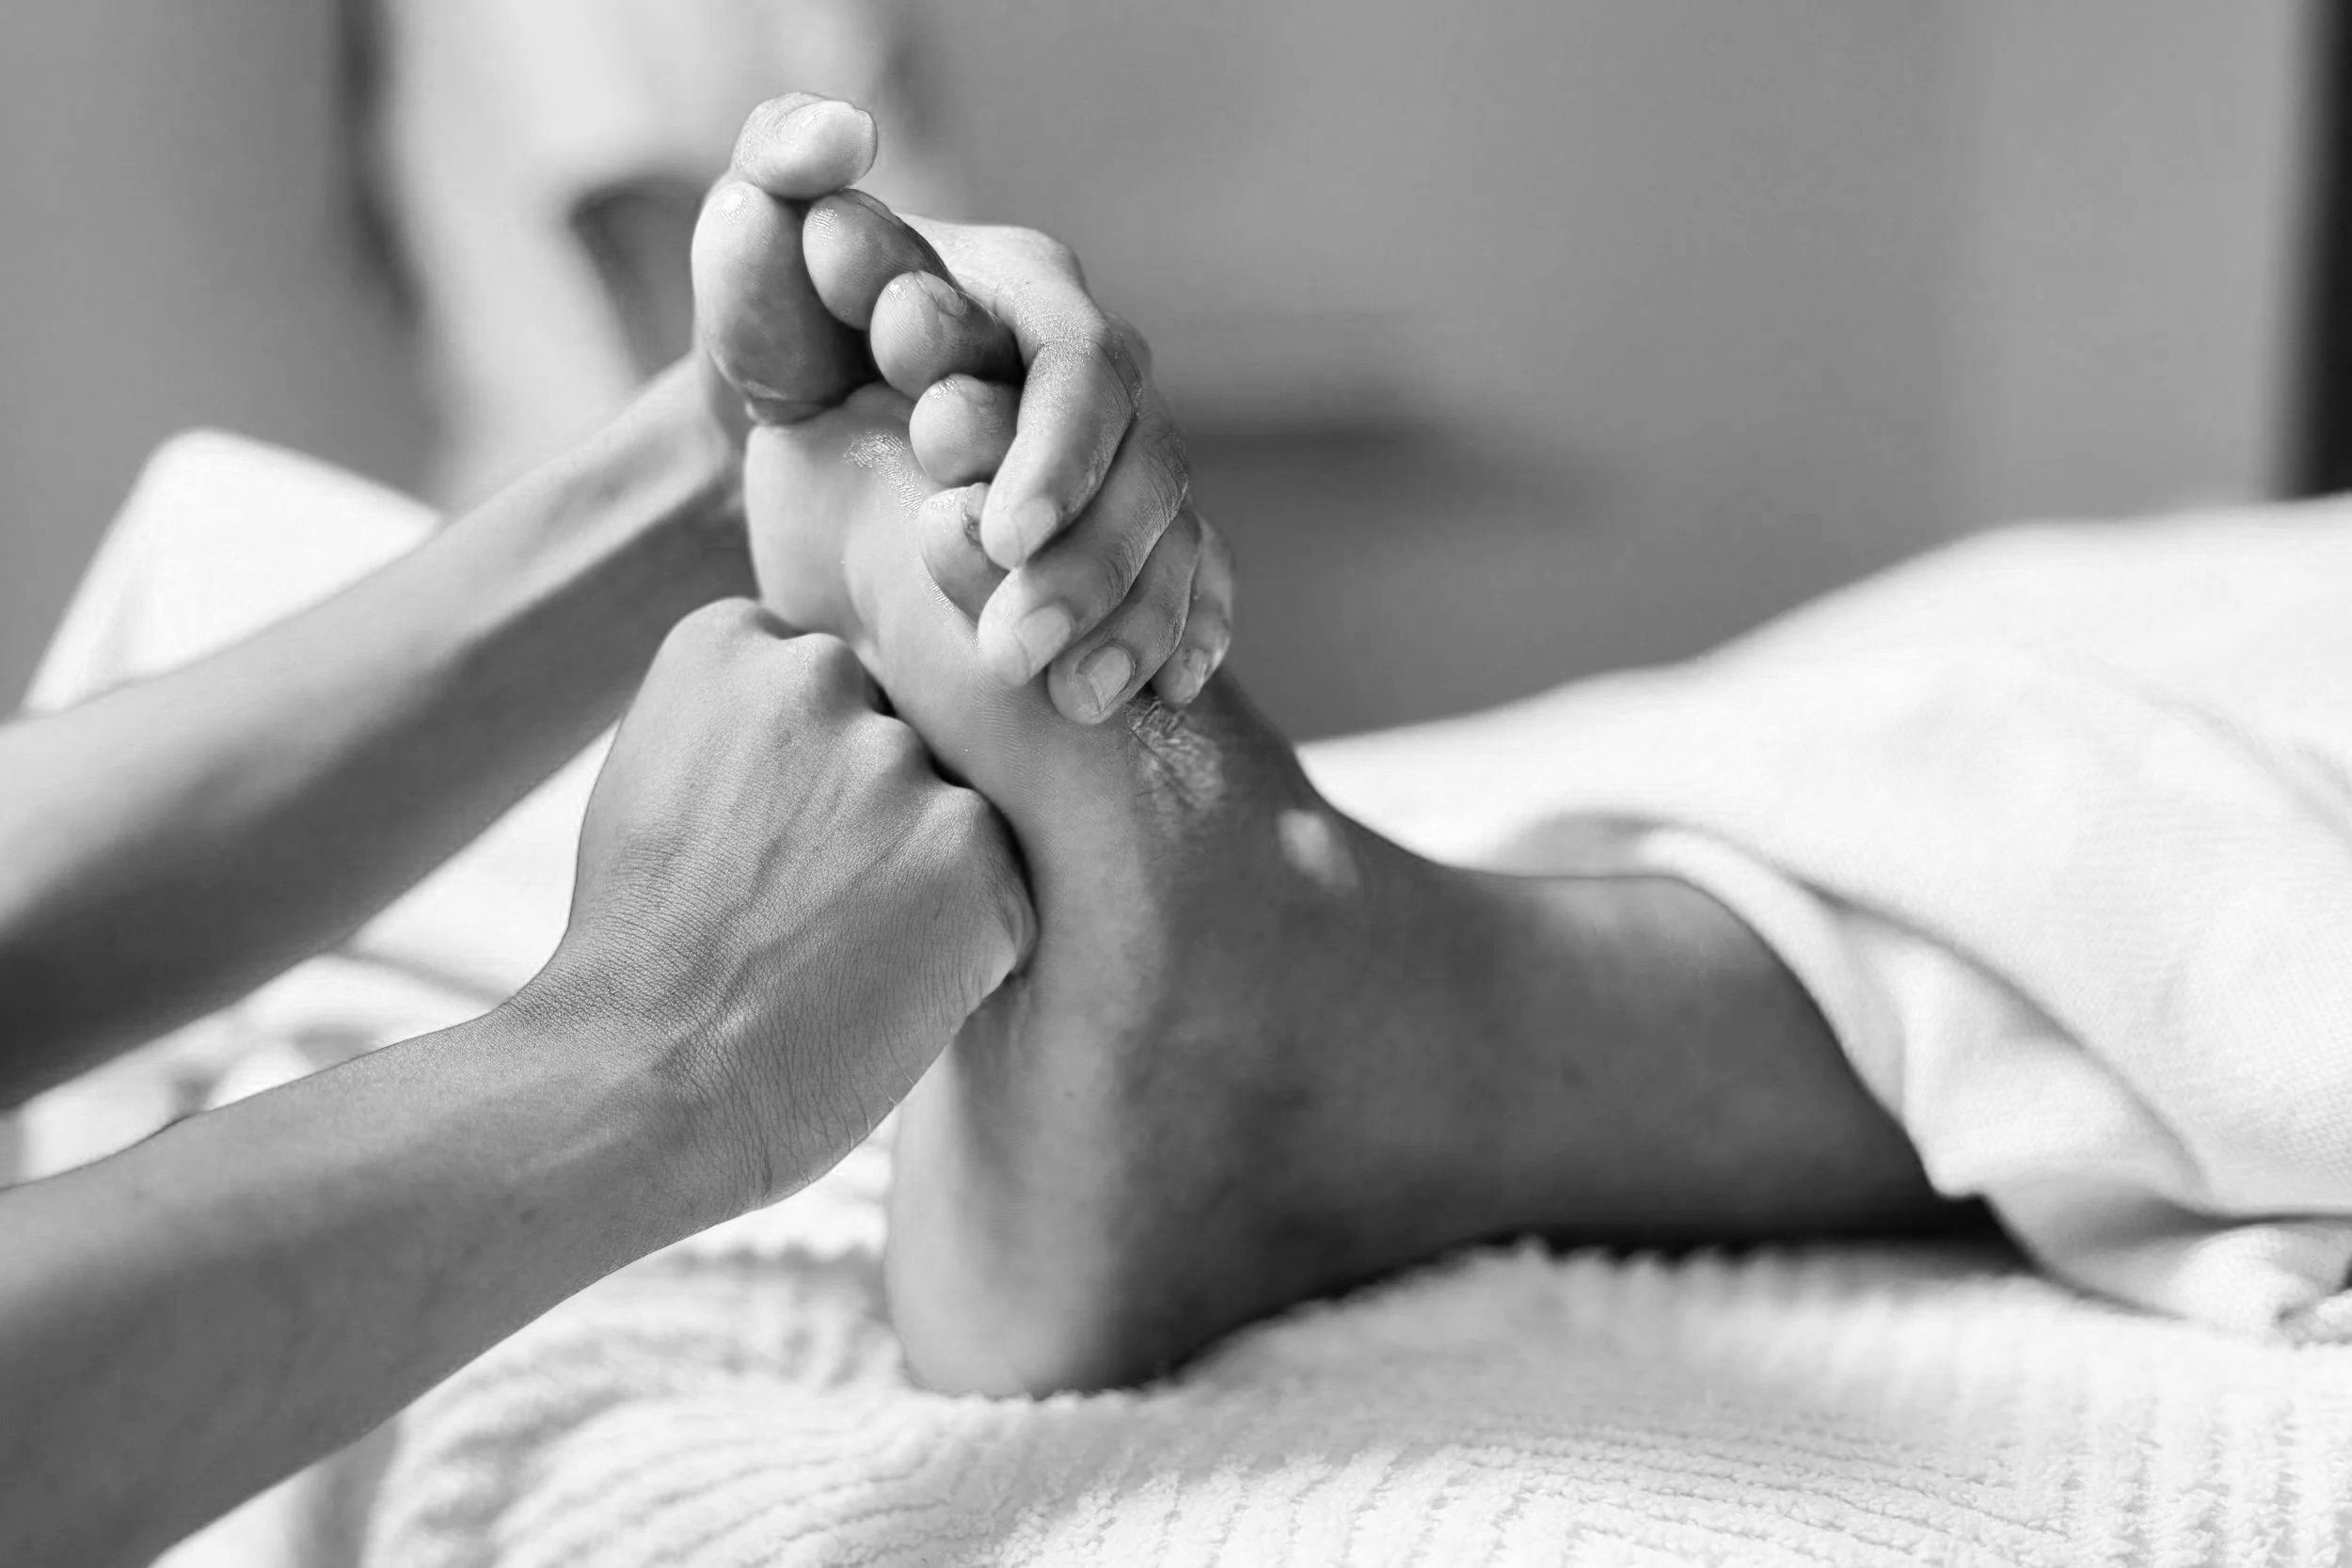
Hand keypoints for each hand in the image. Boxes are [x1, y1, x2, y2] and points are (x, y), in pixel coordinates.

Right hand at [525, 601, 1032, 1211]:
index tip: (751, 848)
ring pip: (952, 814)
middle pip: (894, 739)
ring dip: (920, 882)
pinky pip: (1002, 893)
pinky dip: (967, 950)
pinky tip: (883, 991)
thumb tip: (840, 711)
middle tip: (798, 912)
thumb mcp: (657, 780)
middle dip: (867, 820)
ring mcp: (902, 761)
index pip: (820, 685)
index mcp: (730, 641)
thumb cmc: (641, 958)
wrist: (642, 1084)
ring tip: (835, 957)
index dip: (796, 781)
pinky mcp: (973, 849)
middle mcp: (820, 674)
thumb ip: (746, 719)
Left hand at [693, 93, 1232, 723]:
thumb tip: (840, 137)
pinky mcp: (1130, 543)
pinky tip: (1165, 693)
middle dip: (1086, 562)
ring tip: (1068, 697)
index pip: (1076, 369)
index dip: (1048, 452)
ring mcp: (1127, 464)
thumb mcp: (754, 255)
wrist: (797, 441)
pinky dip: (1182, 638)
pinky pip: (1192, 589)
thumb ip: (778, 177)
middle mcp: (1099, 378)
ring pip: (1172, 541)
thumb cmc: (782, 335)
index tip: (993, 534)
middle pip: (1143, 469)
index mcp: (1030, 295)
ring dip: (1128, 622)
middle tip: (1012, 646)